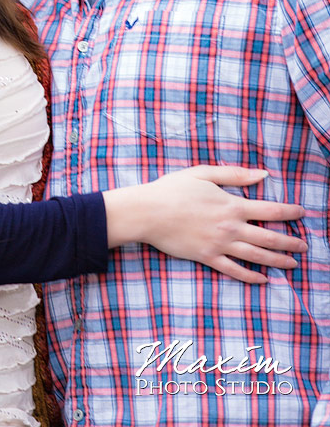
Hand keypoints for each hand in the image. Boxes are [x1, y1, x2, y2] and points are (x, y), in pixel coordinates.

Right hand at [104, 166, 306, 284]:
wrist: (149, 212)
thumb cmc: (173, 189)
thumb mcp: (204, 173)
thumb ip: (235, 174)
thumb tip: (263, 174)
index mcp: (231, 204)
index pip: (270, 210)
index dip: (289, 212)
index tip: (302, 213)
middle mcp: (230, 227)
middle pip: (269, 237)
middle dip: (290, 242)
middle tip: (304, 246)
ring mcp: (220, 245)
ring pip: (257, 256)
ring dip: (277, 261)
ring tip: (292, 264)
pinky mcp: (208, 258)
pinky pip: (235, 271)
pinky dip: (251, 277)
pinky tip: (263, 279)